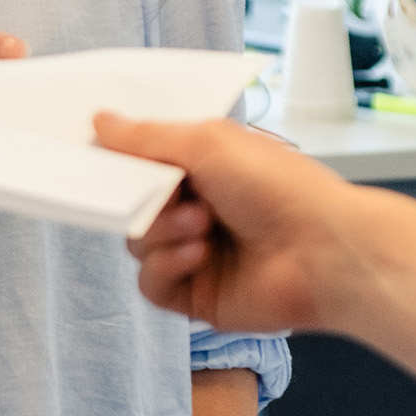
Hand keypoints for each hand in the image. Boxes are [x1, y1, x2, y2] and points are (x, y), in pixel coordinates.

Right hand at [92, 115, 355, 332]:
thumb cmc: (278, 187)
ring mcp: (195, 251)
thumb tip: (100, 122)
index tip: (91, 153)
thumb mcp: (207, 143)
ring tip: (200, 224)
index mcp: (203, 164)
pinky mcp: (196, 294)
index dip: (118, 158)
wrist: (324, 251)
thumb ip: (147, 137)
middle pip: (132, 203)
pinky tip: (198, 255)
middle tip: (163, 192)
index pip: (143, 159)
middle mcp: (197, 205)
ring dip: (160, 231)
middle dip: (139, 198)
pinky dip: (166, 266)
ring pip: (137, 242)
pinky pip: (151, 283)